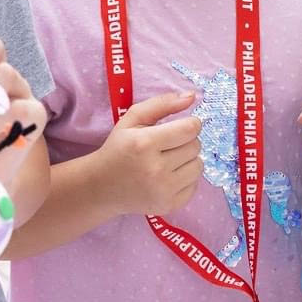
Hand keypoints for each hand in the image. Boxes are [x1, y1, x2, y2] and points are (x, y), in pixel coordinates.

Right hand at [96, 89, 203, 215]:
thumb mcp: (132, 119)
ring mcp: (163, 190)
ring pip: (199, 166)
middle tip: (168, 145)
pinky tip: (168, 176)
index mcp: (145, 143)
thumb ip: (162, 104)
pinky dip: (186, 178)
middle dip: (186, 141)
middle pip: (196, 146)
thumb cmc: (119, 148)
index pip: (190, 129)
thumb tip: (192, 96)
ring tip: (169, 160)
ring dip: (188, 160)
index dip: (190, 124)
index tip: (180, 126)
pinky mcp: (169, 205)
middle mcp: (156, 169)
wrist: (102, 187)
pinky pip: (195, 185)